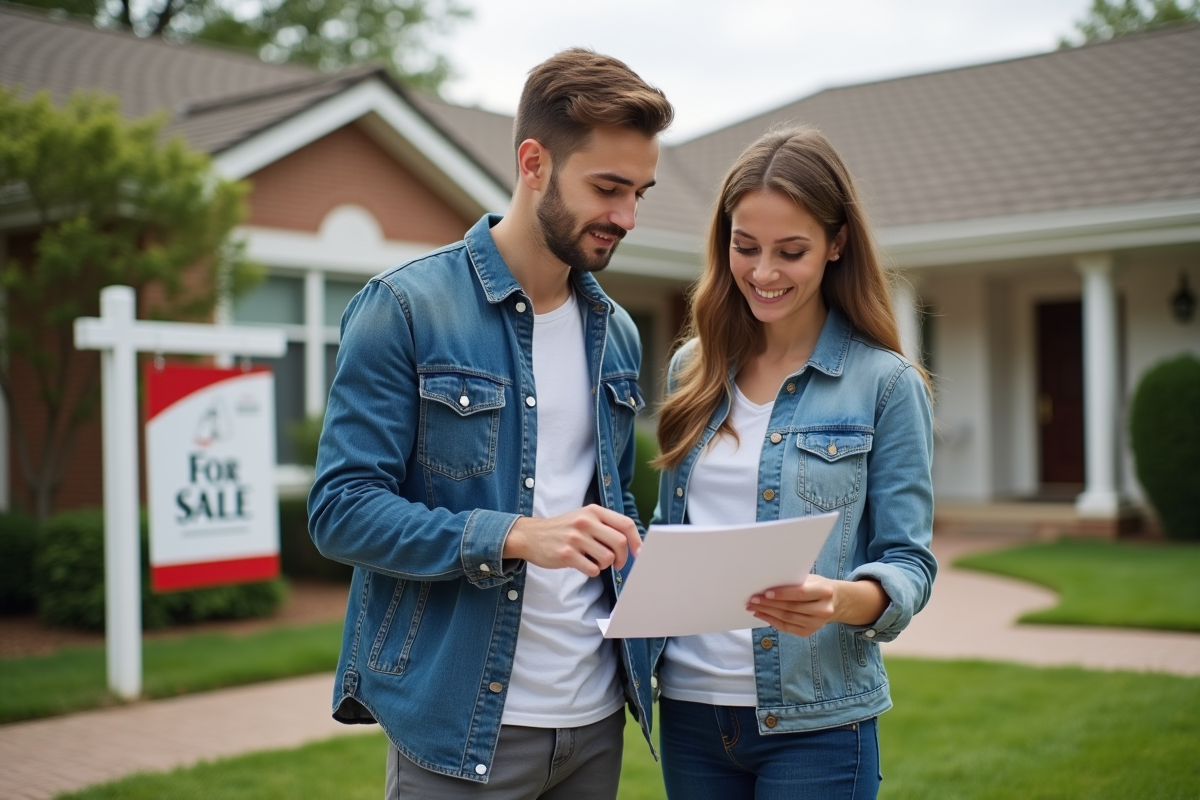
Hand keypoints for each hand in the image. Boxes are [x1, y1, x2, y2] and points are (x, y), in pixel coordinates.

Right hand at [503, 504, 640, 576]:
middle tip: (618, 564)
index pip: (625, 524)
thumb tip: (632, 542)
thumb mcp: (584, 517)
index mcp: (593, 511)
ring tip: (595, 562)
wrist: (531, 535)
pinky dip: (592, 571)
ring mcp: (575, 538)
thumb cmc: (563, 529)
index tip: (639, 553)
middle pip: (620, 542)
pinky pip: (592, 569)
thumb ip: (605, 525)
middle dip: (623, 557)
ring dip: (605, 565)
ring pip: (607, 558)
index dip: (637, 540)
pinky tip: (584, 565)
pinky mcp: (566, 554)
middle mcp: (585, 522)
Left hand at [747, 575, 836, 636]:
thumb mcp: (810, 579)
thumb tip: (766, 585)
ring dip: (767, 613)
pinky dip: (772, 621)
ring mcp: (816, 623)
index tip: (765, 593)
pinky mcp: (809, 632)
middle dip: (769, 604)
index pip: (800, 593)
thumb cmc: (816, 586)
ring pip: (787, 619)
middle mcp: (823, 609)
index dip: (782, 594)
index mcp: (824, 592)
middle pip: (791, 607)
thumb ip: (793, 582)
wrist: (834, 601)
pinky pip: (787, 628)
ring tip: (753, 607)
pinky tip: (762, 615)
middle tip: (753, 600)